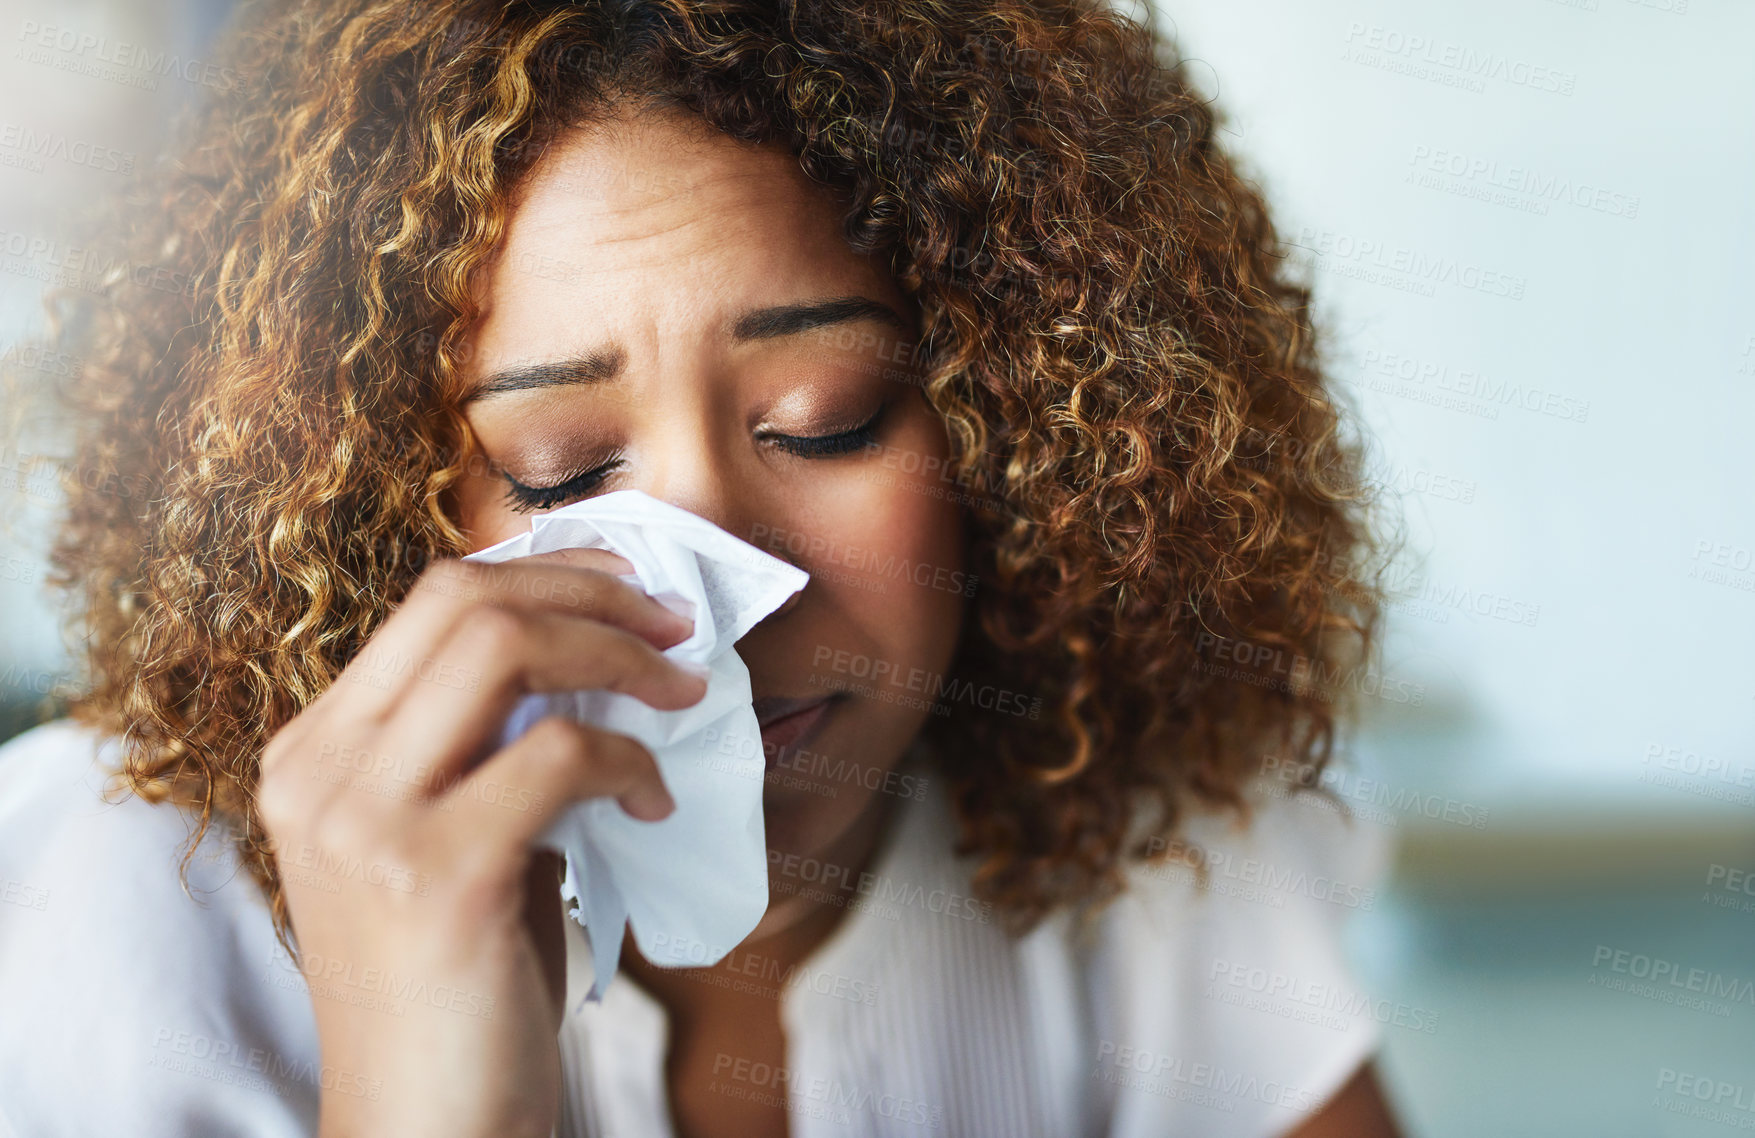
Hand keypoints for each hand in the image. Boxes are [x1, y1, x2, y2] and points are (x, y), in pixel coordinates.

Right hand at [255, 548, 705, 1137]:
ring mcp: (364, 822)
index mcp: (312, 756)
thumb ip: (487, 748)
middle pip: (463, 600)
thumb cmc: (454, 989)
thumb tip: (603, 655)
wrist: (426, 1129)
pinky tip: (654, 807)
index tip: (631, 594)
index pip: (430, 603)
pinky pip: (563, 754)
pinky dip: (632, 762)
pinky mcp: (435, 874)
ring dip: (620, 654)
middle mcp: (318, 775)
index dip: (547, 574)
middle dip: (592, 592)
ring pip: (505, 646)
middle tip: (674, 625)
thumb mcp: (448, 841)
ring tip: (681, 691)